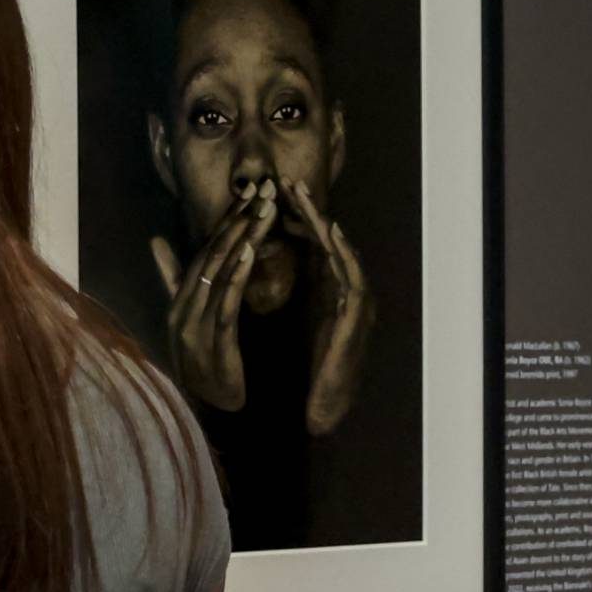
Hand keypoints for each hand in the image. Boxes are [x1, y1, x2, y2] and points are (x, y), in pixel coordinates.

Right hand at [152, 181, 280, 411]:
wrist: (211, 412)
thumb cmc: (204, 364)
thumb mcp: (188, 319)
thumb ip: (173, 279)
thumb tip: (155, 241)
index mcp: (181, 298)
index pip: (207, 249)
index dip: (228, 218)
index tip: (251, 190)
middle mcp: (183, 306)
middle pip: (214, 253)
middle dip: (239, 217)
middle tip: (264, 186)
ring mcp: (195, 323)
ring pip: (221, 272)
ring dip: (243, 237)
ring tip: (264, 208)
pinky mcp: (213, 340)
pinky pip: (225, 302)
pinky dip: (236, 275)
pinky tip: (249, 252)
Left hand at [278, 175, 371, 436]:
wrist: (315, 409)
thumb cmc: (298, 369)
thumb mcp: (277, 321)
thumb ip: (262, 291)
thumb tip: (234, 265)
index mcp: (322, 290)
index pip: (308, 245)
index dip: (292, 216)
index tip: (271, 193)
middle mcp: (339, 291)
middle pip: (325, 242)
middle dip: (308, 211)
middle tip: (288, 182)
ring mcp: (352, 304)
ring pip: (340, 253)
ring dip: (325, 224)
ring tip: (307, 199)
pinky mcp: (357, 319)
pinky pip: (353, 279)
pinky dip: (345, 255)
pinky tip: (331, 235)